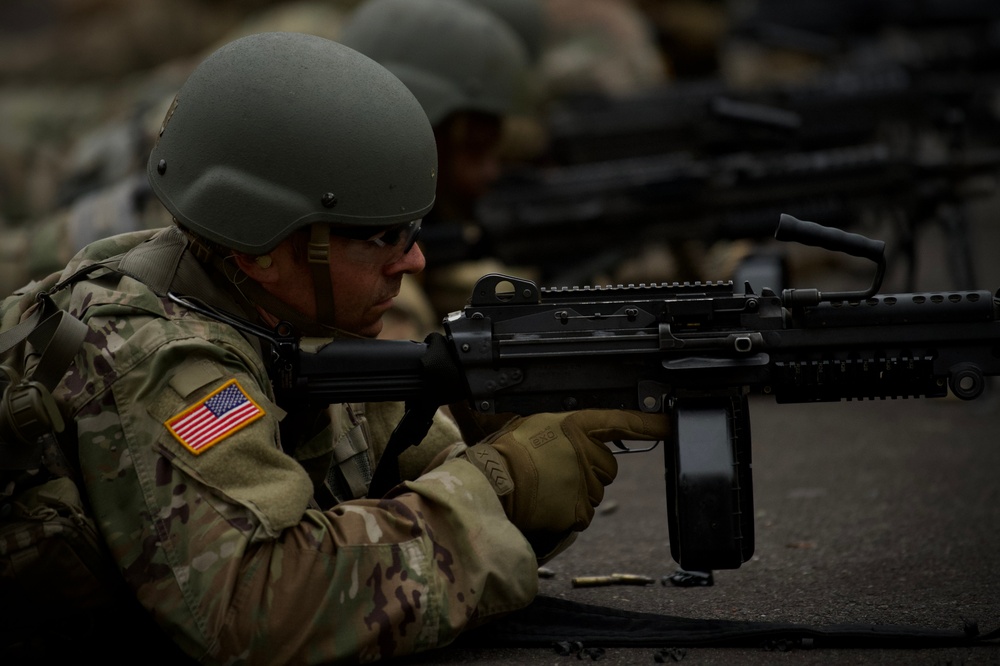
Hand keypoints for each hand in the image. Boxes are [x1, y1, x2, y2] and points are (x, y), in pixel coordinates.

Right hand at [462, 410, 668, 535]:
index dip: (650, 424)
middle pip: (606, 467)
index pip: (621, 422)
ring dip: (575, 493)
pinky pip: (581, 513)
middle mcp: (585, 452)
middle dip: (588, 471)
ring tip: (544, 487)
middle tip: (555, 471)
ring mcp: (585, 482)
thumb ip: (562, 431)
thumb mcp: (534, 426)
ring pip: (594, 492)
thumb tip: (575, 437)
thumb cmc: (503, 454)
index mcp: (575, 426)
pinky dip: (566, 513)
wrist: (490, 484)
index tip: (670, 425)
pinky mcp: (579, 510)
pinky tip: (546, 504)